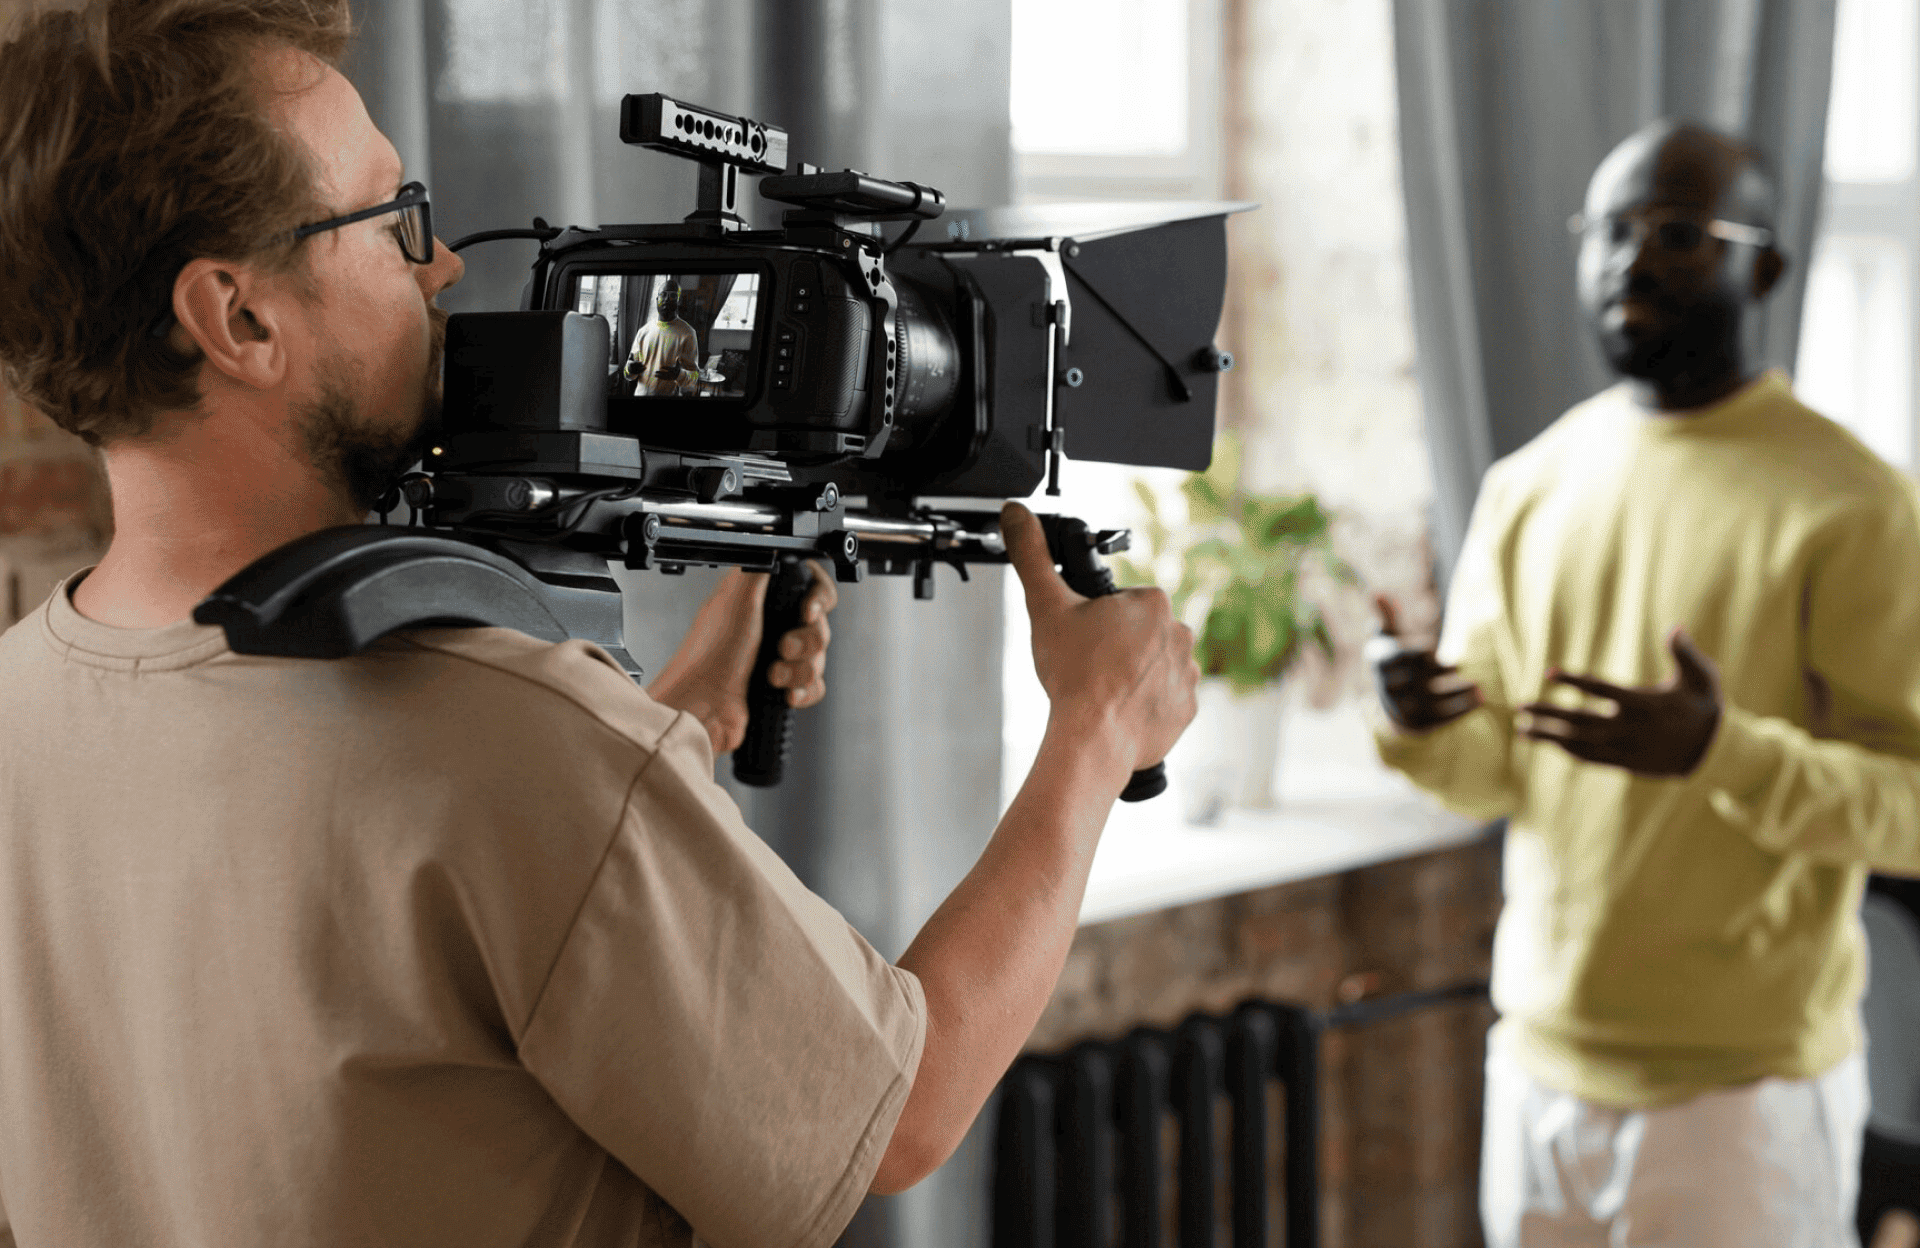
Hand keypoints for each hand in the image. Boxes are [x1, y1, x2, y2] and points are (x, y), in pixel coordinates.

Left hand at [646, 563, 837, 754]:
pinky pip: (814, 686)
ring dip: (799, 670)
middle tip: (780, 646)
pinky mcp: (782, 686)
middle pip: (820, 625)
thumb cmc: (711, 656)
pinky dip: (803, 691)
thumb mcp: (738, 597)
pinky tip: (784, 692)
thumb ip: (763, 567)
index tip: (807, 611)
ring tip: (772, 674)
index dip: (818, 599)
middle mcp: (772, 625)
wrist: (704, 706)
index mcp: (762, 599)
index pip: (812, 587)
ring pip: (819, 659)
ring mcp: (778, 657)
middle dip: (806, 641)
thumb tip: (779, 543)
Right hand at [1002, 502, 1198, 775]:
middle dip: (1116, 646)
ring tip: (1101, 691)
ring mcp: (1187, 673)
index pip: (1122, 602)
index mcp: (1153, 602)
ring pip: (1152, 665)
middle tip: (1088, 665)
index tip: (1082, 638)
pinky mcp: (1186, 708)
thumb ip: (1033, 556)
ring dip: (1131, 675)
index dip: (1096, 619)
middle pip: (1138, 633)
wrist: (1094, 739)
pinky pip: (1164, 700)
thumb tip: (1016, 514)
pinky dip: (1143, 705)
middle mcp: (1180, 632)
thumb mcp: (1047, 607)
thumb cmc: (1075, 676)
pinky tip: (1118, 711)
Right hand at [1371, 594, 1481, 731]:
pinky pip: (1440, 718)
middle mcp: (1388, 687)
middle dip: (1439, 671)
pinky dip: (1461, 709)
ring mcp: (1402, 708)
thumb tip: (1378, 592)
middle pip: (1416, 679)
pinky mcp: (1417, 723)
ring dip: (1458, 694)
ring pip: (1431, 701)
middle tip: (1460, 664)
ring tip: (1479, 686)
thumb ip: (1388, 618)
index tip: (1432, 649)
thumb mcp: (1389, 638)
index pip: (1401, 657)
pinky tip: (1480, 699)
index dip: (1419, 653)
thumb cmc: (1395, 660)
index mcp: (1381, 662)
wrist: (1392, 700)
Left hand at [1519, 628, 1721, 775]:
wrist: (1715, 752)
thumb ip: (1685, 653)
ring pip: (1579, 744)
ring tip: (1522, 728)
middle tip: (1519, 706)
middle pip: (1581, 721)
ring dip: (1548, 736)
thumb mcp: (1702, 677)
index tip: (1549, 672)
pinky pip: (1589, 759)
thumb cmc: (1704, 707)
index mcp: (1645, 704)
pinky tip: (1546, 742)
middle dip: (1548, 713)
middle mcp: (1631, 729)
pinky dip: (1565, 750)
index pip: (1602, 691)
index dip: (1574, 681)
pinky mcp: (1625, 764)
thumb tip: (1675, 628)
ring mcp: (1626, 749)